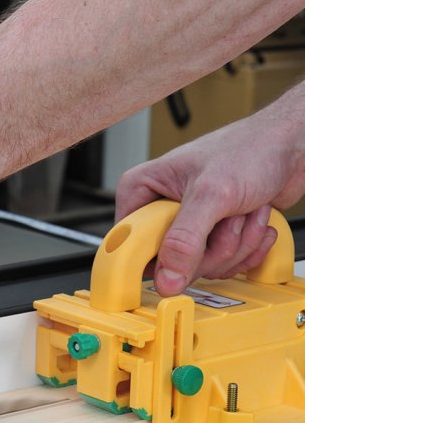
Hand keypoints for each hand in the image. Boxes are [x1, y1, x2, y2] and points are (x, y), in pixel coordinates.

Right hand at [115, 81, 303, 294]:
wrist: (293, 145)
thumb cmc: (252, 148)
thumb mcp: (212, 195)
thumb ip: (184, 240)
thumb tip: (166, 278)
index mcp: (144, 191)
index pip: (129, 244)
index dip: (155, 258)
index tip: (181, 258)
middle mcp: (163, 210)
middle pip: (171, 262)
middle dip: (211, 247)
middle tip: (226, 219)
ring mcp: (190, 226)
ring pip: (202, 266)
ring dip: (236, 244)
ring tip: (244, 211)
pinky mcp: (214, 237)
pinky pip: (223, 265)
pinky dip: (248, 248)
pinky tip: (253, 219)